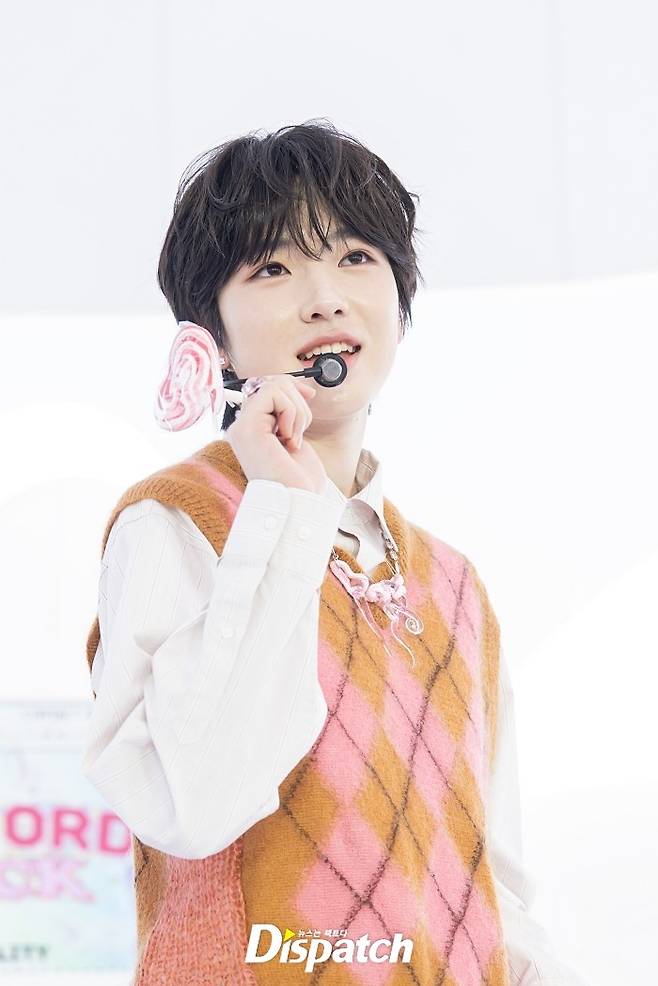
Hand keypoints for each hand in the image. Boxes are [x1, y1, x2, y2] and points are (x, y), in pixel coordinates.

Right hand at [226, 375, 326, 493]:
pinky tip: (290, 440)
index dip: (290, 385)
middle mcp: (242, 428)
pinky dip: (292, 412)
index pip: (265, 389)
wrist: (299, 504)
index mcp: (253, 431)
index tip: (310, 395)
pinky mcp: (248, 427)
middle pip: (271, 383)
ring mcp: (242, 427)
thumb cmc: (301, 482)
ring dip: (298, 412)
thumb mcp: (297, 439)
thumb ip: (291, 414)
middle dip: (297, 401)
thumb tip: (303, 389)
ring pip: (274, 386)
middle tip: (300, 432)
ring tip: (295, 440)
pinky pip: (273, 394)